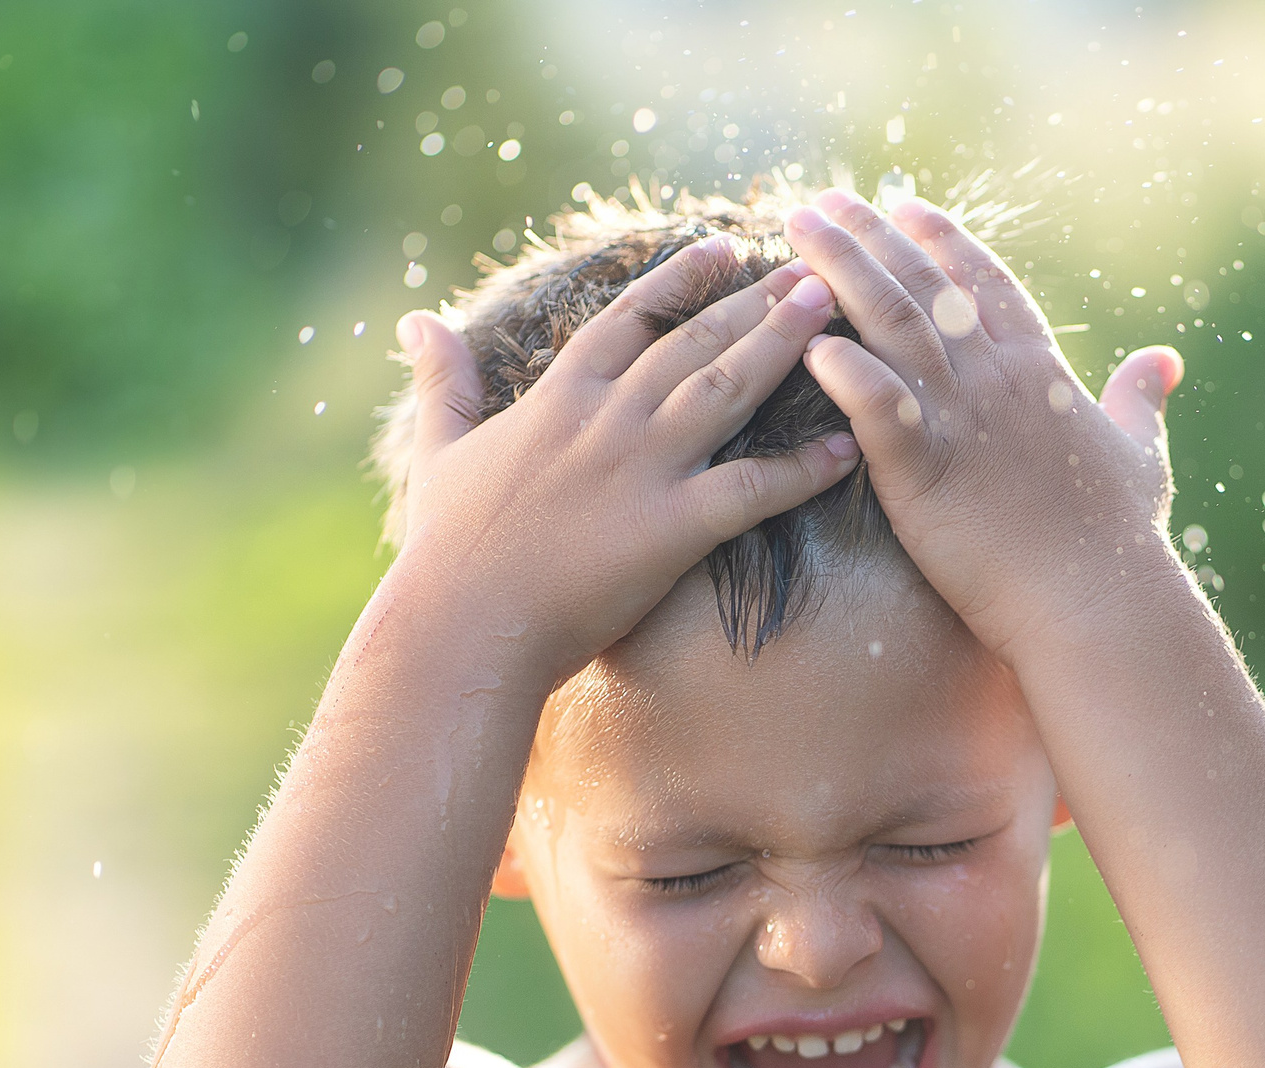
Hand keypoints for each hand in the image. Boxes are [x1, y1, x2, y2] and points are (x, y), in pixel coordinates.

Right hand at [390, 238, 860, 677]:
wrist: (461, 624)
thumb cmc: (447, 549)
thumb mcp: (437, 448)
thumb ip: (442, 381)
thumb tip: (416, 321)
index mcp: (559, 398)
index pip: (630, 318)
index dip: (680, 280)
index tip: (723, 247)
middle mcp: (607, 419)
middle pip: (694, 341)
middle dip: (756, 301)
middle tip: (811, 269)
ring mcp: (643, 469)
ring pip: (728, 389)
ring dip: (783, 346)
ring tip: (830, 309)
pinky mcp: (671, 528)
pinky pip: (754, 490)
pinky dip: (803, 469)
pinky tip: (848, 447)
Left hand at [782, 192, 1185, 656]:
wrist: (1100, 601)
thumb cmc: (1120, 538)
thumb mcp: (1142, 452)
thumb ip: (1141, 398)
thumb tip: (1167, 361)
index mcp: (1040, 371)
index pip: (985, 281)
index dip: (942, 238)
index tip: (904, 202)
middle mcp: (996, 379)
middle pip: (925, 284)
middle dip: (871, 234)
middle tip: (824, 199)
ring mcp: (961, 420)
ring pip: (891, 322)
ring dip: (840, 270)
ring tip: (798, 231)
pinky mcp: (925, 471)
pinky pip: (877, 405)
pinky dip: (843, 369)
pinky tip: (806, 340)